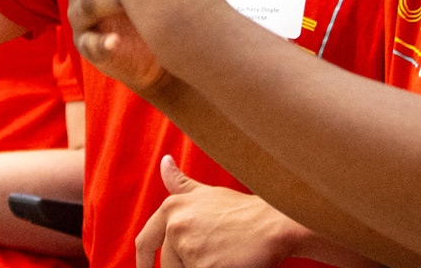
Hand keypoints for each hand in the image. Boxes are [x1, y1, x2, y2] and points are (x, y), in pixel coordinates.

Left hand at [135, 158, 354, 267]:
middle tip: (214, 256)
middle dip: (188, 266)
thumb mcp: (208, 193)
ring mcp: (188, 246)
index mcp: (171, 207)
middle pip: (169, 265)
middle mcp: (174, 225)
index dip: (144, 261)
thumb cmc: (244, 211)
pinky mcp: (204, 267)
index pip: (145, 241)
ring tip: (226, 257)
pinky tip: (231, 264)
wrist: (276, 223)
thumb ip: (180, 184)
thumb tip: (164, 162)